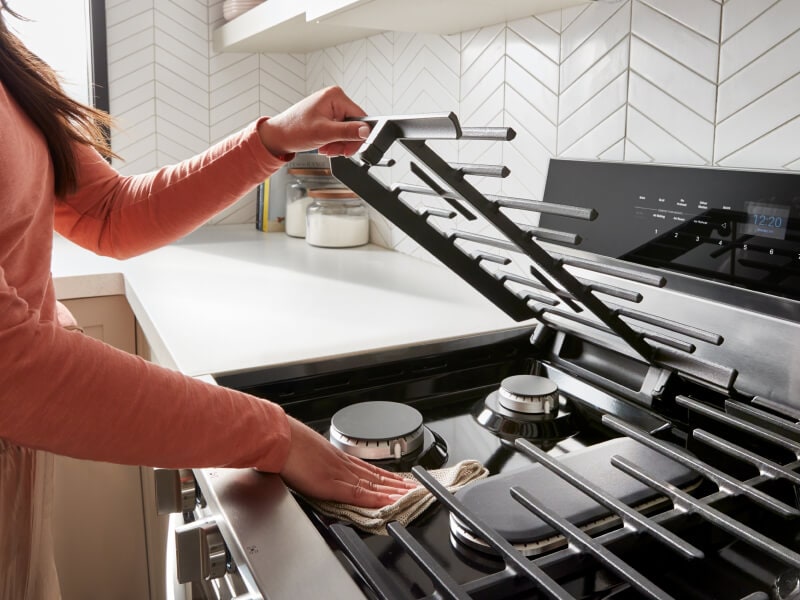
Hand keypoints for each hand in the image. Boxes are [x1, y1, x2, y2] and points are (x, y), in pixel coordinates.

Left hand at [258, 86, 370, 157]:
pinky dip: (333, 142)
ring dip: (338, 144)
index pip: (360, 118)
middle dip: (345, 142)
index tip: (349, 150)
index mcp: (335, 96)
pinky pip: (339, 132)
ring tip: (326, 148)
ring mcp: (331, 108)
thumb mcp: (324, 132)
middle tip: (334, 151)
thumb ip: (347, 132)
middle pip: (354, 126)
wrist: (278, 136)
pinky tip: (324, 145)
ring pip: (346, 131)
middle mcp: (334, 99)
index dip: (357, 137)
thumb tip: (365, 131)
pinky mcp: (327, 117)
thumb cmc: (293, 129)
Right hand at [279, 417, 417, 507]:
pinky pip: (360, 494)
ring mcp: (340, 475)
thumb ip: (319, 461)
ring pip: (374, 485)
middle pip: (376, 478)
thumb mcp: (310, 451)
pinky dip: (377, 499)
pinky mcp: (332, 485)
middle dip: (397, 485)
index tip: (400, 481)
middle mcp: (343, 465)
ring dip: (394, 491)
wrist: (280, 439)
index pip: (368, 470)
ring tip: (410, 496)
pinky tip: (389, 502)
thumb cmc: (288, 445)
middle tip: (415, 490)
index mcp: (337, 458)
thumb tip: (320, 466)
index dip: (387, 477)